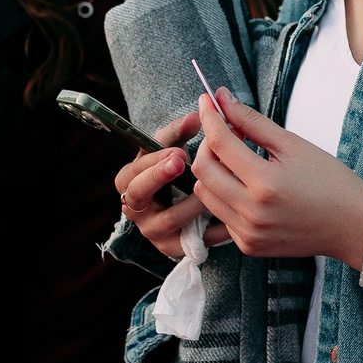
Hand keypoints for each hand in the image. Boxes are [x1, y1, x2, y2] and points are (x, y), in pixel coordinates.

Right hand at [114, 108, 231, 260]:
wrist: (182, 205)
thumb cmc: (175, 167)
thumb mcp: (172, 147)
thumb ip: (180, 132)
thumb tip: (195, 115)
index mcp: (130, 179)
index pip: (133, 170)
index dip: (154, 161)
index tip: (179, 151)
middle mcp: (135, 206)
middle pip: (138, 195)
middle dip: (159, 177)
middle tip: (182, 163)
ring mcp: (153, 229)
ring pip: (170, 218)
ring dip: (192, 202)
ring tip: (213, 189)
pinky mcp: (173, 247)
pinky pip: (192, 240)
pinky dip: (213, 229)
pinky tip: (232, 217)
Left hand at [190, 87, 362, 261]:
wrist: (352, 226)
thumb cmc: (330, 180)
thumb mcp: (293, 145)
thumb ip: (253, 122)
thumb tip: (221, 98)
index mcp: (266, 183)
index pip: (220, 143)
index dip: (209, 117)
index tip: (206, 100)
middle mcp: (252, 212)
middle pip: (203, 170)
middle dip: (207, 144)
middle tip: (227, 132)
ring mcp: (248, 234)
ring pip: (205, 195)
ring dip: (213, 171)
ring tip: (238, 159)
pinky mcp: (249, 246)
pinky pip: (220, 215)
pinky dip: (225, 195)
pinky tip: (246, 185)